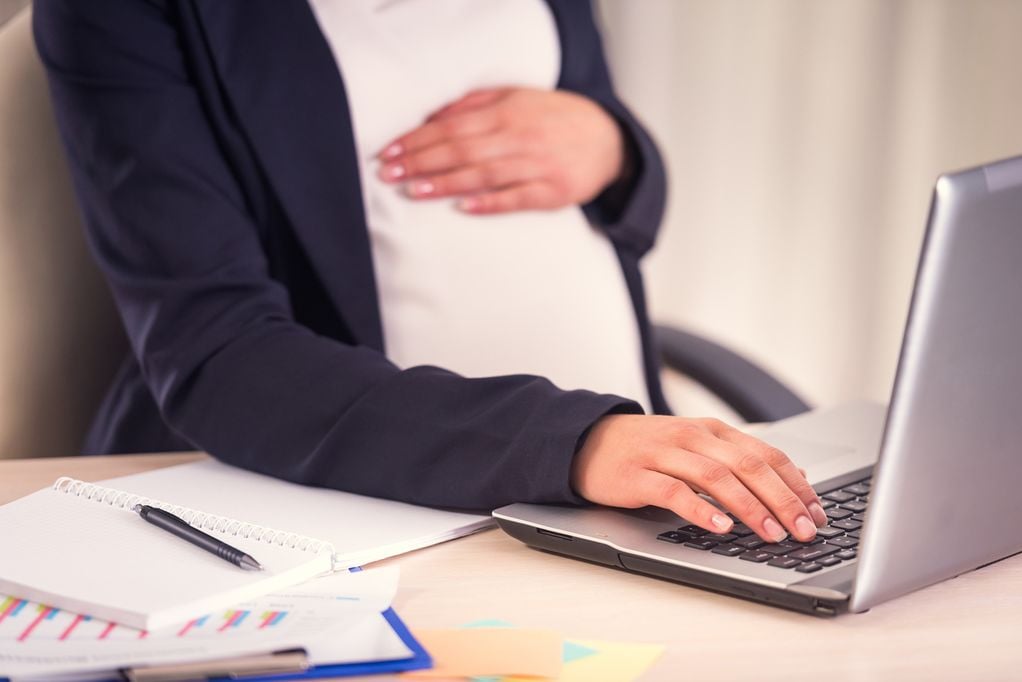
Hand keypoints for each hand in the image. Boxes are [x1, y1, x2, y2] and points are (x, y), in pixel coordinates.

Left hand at [376, 87, 624, 213]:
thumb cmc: (554, 119)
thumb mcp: (517, 98)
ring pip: (483, 175)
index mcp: (508, 112)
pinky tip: (463, 208)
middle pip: (461, 150)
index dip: (418, 140)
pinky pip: (515, 199)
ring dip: (445, 184)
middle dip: (421, 162)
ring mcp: (537, 166)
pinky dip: (489, 203)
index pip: (452, 126)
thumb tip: (433, 116)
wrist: (609, 141)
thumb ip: (475, 105)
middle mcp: (519, 137)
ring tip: (413, 191)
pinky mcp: (552, 193)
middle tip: (388, 173)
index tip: (390, 150)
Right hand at [571, 415, 828, 542]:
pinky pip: (673, 491)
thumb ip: (735, 461)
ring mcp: (664, 454)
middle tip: (805, 530)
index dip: (796, 485)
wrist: (585, 439)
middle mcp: (693, 437)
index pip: (766, 455)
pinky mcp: (638, 475)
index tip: (818, 513)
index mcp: (712, 431)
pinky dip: (700, 509)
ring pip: (717, 477)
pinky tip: (719, 526)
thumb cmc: (646, 449)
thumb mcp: (694, 447)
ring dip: (750, 507)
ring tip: (772, 533)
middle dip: (783, 500)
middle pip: (749, 466)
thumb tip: (788, 483)